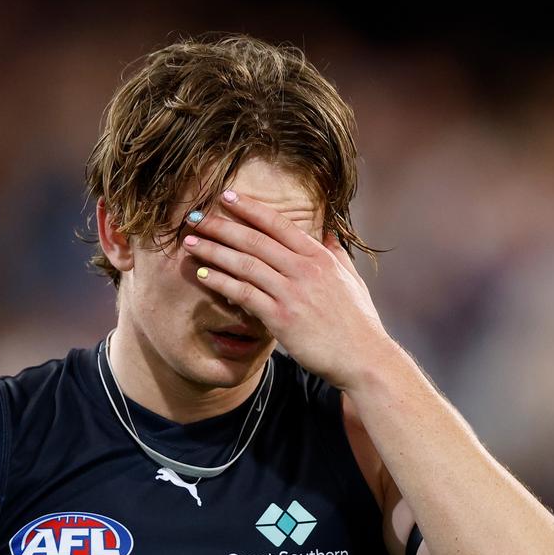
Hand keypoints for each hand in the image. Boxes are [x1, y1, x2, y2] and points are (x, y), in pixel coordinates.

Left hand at [183, 189, 393, 390]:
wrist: (363, 358)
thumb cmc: (357, 321)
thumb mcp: (350, 279)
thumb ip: (335, 253)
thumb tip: (328, 231)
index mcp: (319, 257)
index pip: (278, 224)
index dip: (250, 208)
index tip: (227, 197)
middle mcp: (304, 270)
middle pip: (254, 240)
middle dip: (221, 225)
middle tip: (195, 217)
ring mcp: (292, 293)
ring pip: (244, 264)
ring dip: (213, 251)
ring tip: (189, 242)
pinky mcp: (281, 318)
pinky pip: (243, 294)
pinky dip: (220, 282)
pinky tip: (202, 275)